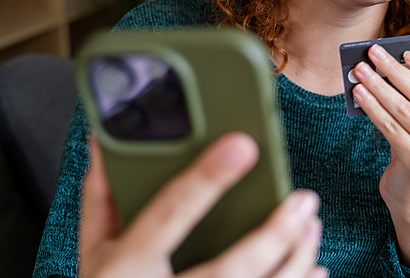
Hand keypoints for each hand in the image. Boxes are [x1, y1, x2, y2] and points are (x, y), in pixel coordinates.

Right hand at [80, 133, 327, 277]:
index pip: (169, 215)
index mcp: (127, 269)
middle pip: (230, 270)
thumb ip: (103, 198)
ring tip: (312, 225)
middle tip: (304, 200)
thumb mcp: (94, 252)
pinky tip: (314, 269)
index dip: (206, 181)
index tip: (242, 146)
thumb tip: (107, 144)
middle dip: (274, 235)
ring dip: (295, 259)